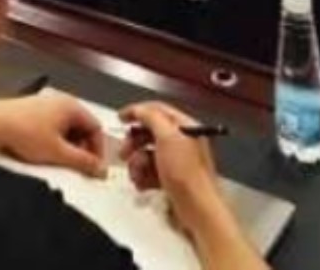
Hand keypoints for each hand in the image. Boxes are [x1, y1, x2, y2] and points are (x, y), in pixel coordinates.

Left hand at [0, 94, 105, 176]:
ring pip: (66, 131)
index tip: (93, 166)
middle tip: (77, 166)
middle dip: (81, 149)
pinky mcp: (33, 115)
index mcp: (71, 106)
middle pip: (81, 129)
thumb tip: (98, 169)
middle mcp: (59, 103)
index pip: (95, 128)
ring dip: (66, 147)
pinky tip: (44, 154)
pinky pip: (51, 130)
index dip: (97, 149)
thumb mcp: (58, 152)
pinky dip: (53, 143)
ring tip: (58, 161)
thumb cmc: (20, 129)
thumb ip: (83, 162)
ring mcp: (45, 108)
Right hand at [121, 102, 226, 230]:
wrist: (198, 209)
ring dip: (137, 163)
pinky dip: (143, 177)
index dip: (137, 111)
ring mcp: (177, 161)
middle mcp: (183, 142)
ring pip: (147, 154)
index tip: (121, 118)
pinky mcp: (172, 179)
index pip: (158, 110)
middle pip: (150, 133)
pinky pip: (150, 171)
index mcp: (185, 127)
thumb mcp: (168, 138)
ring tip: (137, 175)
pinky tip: (142, 184)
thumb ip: (151, 118)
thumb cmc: (186, 173)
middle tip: (124, 153)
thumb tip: (139, 110)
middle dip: (134, 143)